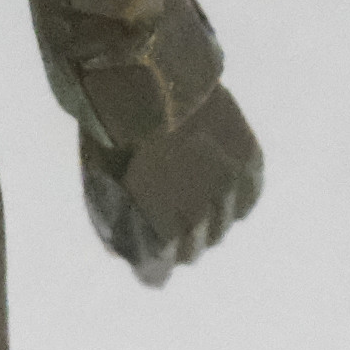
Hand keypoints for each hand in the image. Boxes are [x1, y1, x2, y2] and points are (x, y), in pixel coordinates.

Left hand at [81, 86, 263, 284]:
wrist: (145, 79)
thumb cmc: (114, 133)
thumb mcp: (101, 185)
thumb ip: (116, 224)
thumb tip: (124, 255)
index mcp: (156, 228)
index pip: (159, 270)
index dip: (151, 268)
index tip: (148, 266)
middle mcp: (197, 218)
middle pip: (192, 251)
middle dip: (176, 243)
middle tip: (168, 226)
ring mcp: (225, 190)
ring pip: (221, 228)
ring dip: (206, 221)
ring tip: (191, 199)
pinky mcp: (247, 164)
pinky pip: (247, 199)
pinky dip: (233, 199)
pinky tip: (218, 186)